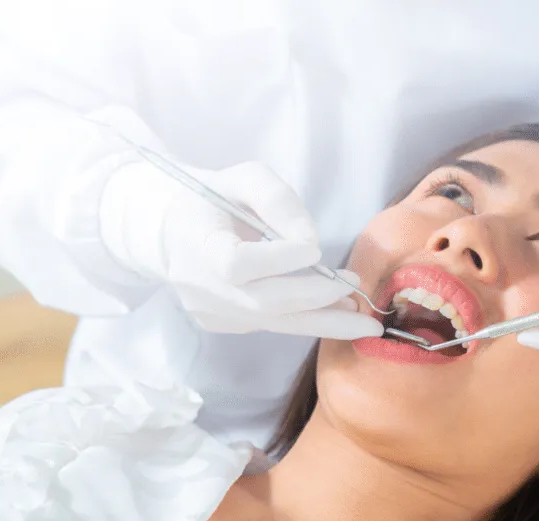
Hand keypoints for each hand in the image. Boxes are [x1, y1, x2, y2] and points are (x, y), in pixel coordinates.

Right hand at [99, 159, 383, 339]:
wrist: (175, 232)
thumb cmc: (214, 199)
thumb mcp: (244, 178)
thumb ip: (278, 200)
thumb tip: (311, 243)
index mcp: (195, 244)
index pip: (237, 265)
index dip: (279, 260)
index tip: (314, 248)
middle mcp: (199, 288)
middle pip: (264, 303)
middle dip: (317, 297)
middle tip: (356, 289)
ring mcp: (210, 313)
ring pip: (274, 323)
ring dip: (323, 320)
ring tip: (363, 320)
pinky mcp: (223, 325)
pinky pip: (271, 324)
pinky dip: (306, 319)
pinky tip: (335, 311)